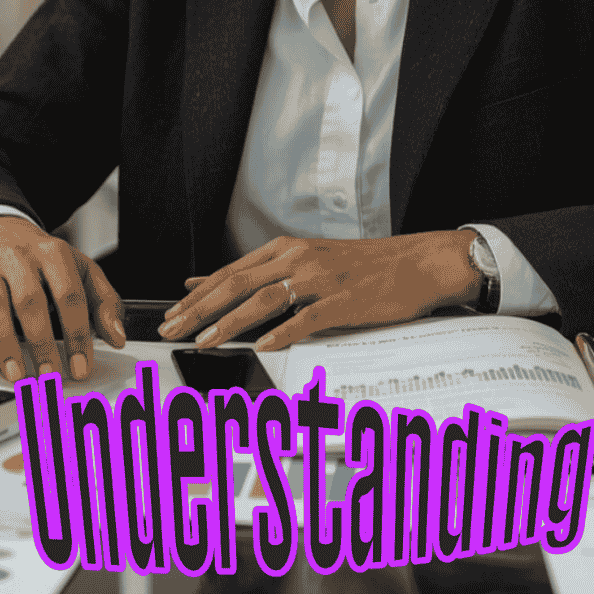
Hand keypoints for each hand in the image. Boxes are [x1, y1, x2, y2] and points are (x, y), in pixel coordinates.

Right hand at [0, 216, 124, 382]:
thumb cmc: (45, 261)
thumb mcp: (81, 270)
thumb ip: (104, 302)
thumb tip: (117, 337)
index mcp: (54, 253)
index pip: (70, 295)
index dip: (77, 334)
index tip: (82, 366)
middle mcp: (19, 259)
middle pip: (31, 301)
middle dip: (42, 343)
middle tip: (51, 376)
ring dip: (6, 345)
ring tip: (19, 377)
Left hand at [159, 231, 483, 352]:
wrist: (421, 262)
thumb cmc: (368, 265)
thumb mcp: (312, 260)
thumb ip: (267, 273)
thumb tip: (216, 284)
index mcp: (289, 249)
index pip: (231, 272)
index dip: (198, 295)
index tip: (172, 313)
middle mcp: (300, 259)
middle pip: (238, 284)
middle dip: (200, 309)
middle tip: (172, 329)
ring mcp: (322, 279)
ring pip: (264, 299)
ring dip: (229, 322)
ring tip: (206, 341)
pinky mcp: (345, 301)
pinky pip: (307, 317)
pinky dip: (282, 331)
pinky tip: (263, 344)